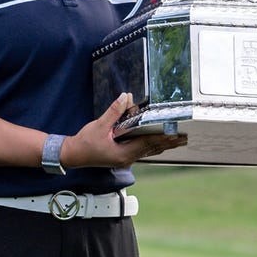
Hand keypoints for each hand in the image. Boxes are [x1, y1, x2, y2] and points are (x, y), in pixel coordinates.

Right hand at [62, 93, 188, 167]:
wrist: (72, 155)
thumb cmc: (84, 143)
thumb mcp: (99, 126)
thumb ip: (114, 111)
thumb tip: (126, 97)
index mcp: (123, 153)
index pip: (148, 143)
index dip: (162, 138)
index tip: (175, 134)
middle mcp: (127, 158)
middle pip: (152, 149)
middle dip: (168, 144)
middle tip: (184, 139)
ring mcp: (124, 159)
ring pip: (148, 151)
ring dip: (162, 145)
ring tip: (176, 141)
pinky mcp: (121, 157)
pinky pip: (141, 151)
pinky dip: (151, 146)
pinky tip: (157, 143)